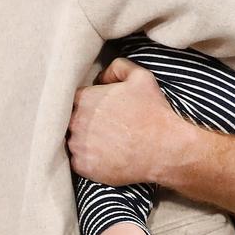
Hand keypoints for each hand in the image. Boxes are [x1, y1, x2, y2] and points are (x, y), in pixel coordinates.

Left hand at [68, 57, 180, 185]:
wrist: (164, 149)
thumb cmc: (152, 112)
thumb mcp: (140, 77)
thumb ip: (116, 67)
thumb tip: (101, 77)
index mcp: (85, 98)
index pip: (74, 97)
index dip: (87, 102)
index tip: (100, 108)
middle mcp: (76, 121)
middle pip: (70, 118)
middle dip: (84, 120)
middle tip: (104, 125)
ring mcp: (78, 146)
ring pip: (73, 140)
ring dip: (84, 140)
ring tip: (105, 142)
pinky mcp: (83, 166)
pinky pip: (77, 160)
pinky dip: (88, 159)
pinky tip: (105, 156)